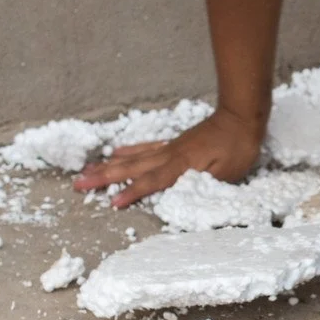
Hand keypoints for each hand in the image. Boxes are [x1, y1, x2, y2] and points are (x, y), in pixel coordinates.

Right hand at [74, 106, 263, 207]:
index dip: (133, 193)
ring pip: (133, 158)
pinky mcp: (173, 143)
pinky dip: (128, 151)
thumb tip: (182, 196)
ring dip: (109, 165)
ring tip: (86, 170)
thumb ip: (203, 185)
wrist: (241, 117)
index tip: (112, 202)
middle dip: (104, 178)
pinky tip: (115, 152)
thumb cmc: (239, 148)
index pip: (153, 181)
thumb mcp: (228, 173)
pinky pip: (145, 147)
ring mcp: (169, 147)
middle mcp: (169, 155)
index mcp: (182, 165)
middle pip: (132, 168)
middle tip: (77, 184)